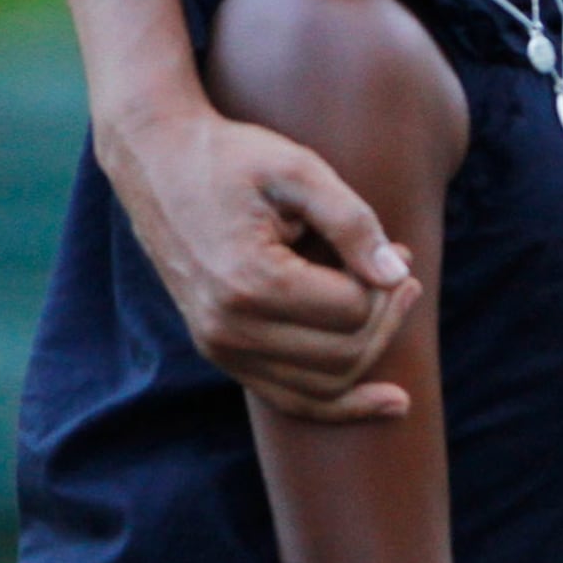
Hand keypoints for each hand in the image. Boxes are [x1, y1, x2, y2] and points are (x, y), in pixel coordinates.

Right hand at [103, 100, 420, 419]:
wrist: (156, 161)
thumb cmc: (231, 157)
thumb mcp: (297, 169)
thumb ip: (352, 222)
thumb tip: (398, 276)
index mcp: (250, 281)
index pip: (351, 310)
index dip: (387, 283)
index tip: (399, 251)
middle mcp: (229, 328)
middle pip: (343, 355)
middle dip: (387, 318)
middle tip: (406, 276)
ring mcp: (220, 347)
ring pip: (323, 389)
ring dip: (372, 354)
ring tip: (395, 307)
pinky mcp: (219, 352)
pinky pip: (289, 399)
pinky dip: (339, 404)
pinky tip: (384, 402)